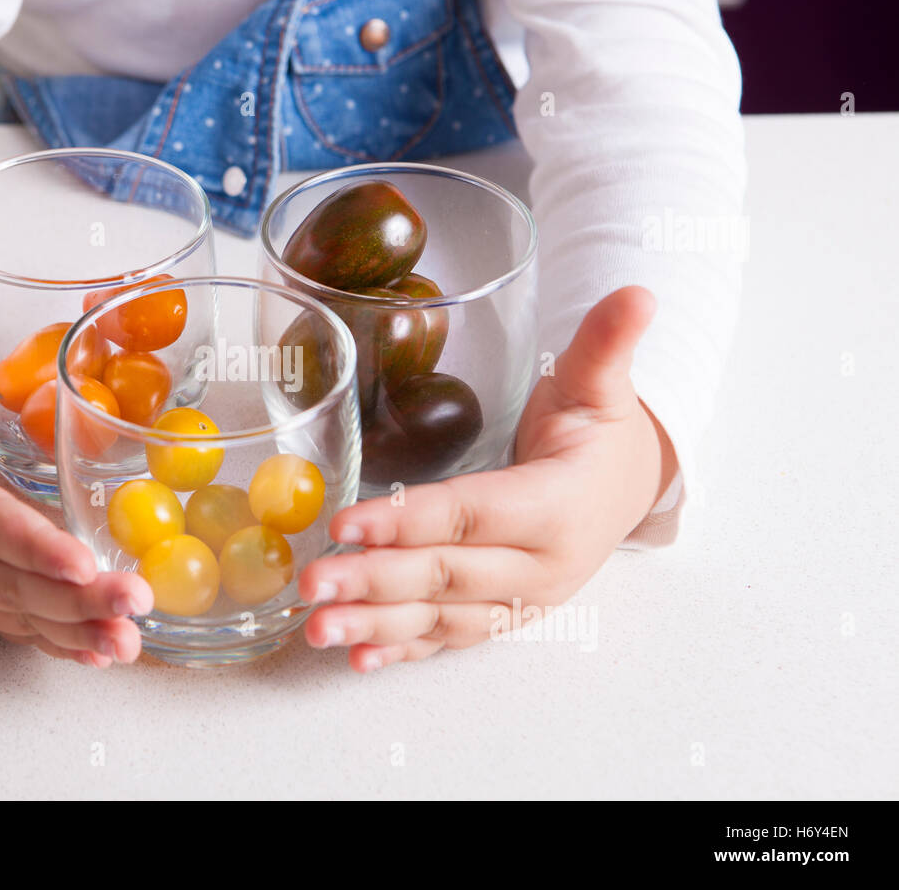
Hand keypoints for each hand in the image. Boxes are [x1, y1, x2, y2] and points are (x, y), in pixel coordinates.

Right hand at [0, 271, 151, 665]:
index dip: (29, 546)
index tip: (79, 561)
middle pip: (12, 581)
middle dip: (76, 597)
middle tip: (135, 601)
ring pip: (24, 612)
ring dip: (80, 628)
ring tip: (132, 640)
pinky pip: (24, 624)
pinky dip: (65, 640)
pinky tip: (107, 651)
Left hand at [299, 286, 676, 671]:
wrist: (629, 491)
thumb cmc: (600, 435)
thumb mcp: (602, 387)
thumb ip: (606, 345)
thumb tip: (637, 291)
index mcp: (557, 508)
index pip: (472, 515)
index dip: (410, 521)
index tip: (350, 522)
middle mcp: (539, 567)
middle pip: (446, 574)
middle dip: (375, 580)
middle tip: (311, 581)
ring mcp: (519, 600)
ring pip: (440, 618)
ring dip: (375, 626)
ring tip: (316, 628)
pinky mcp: (500, 616)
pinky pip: (446, 639)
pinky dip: (401, 651)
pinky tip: (354, 658)